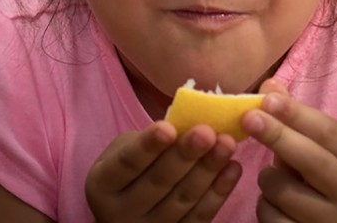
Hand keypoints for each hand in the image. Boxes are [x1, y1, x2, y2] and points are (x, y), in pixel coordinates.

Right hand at [85, 121, 242, 221]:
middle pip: (157, 183)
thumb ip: (147, 141)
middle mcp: (122, 212)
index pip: (127, 164)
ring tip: (226, 144)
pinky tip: (233, 168)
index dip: (148, 146)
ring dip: (208, 171)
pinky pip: (200, 217)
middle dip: (185, 155)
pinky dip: (219, 192)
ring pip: (182, 200)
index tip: (168, 127)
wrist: (126, 213)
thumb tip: (186, 123)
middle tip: (207, 132)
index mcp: (103, 184)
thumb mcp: (123, 151)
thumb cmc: (128, 171)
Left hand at [242, 79, 336, 221]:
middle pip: (313, 160)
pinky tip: (274, 204)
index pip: (329, 132)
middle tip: (248, 118)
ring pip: (285, 191)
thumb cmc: (314, 178)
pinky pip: (272, 218)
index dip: (297, 114)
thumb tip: (269, 85)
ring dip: (267, 179)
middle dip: (278, 136)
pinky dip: (264, 207)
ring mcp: (331, 220)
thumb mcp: (309, 146)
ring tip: (272, 178)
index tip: (267, 99)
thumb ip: (290, 116)